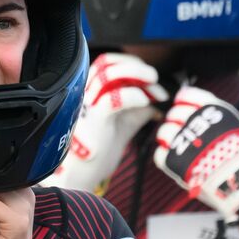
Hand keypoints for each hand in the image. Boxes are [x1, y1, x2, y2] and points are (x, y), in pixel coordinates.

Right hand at [41, 53, 167, 192]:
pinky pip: (111, 100)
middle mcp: (86, 94)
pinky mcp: (93, 122)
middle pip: (106, 63)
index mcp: (91, 92)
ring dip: (135, 75)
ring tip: (153, 86)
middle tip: (153, 77)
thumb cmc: (98, 152)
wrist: (83, 175)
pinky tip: (144, 102)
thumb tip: (155, 98)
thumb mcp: (123, 124)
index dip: (131, 64)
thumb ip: (137, 109)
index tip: (151, 80)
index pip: (108, 62)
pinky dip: (132, 96)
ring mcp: (88, 106)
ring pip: (107, 75)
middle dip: (134, 66)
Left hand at [154, 87, 238, 223]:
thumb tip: (200, 105)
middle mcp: (196, 122)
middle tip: (186, 132)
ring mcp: (184, 141)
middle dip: (177, 121)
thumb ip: (219, 114)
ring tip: (181, 147)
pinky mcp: (174, 162)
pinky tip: (179, 162)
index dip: (183, 100)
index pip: (187, 95)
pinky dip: (167, 158)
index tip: (183, 105)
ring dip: (170, 139)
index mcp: (212, 110)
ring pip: (164, 132)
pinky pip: (160, 154)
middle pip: (174, 113)